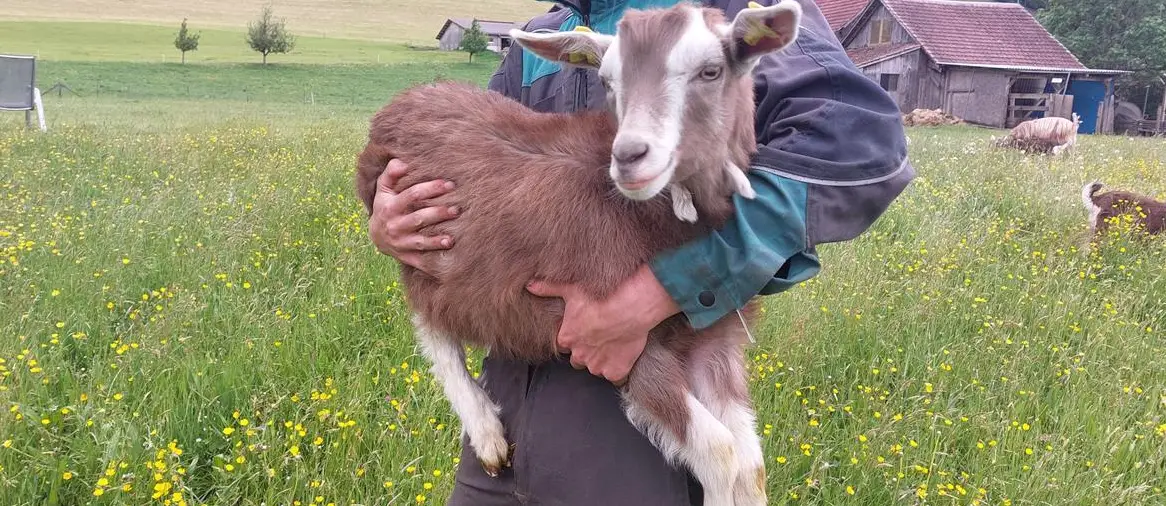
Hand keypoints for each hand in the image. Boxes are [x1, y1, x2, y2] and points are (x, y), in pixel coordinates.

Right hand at [368, 159, 460, 274]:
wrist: (376, 236)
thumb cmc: (385, 205)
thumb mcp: (383, 189)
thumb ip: (391, 173)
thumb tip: (401, 162)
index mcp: (390, 207)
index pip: (412, 195)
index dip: (431, 188)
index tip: (449, 184)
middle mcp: (394, 226)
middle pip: (419, 218)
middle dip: (438, 213)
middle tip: (457, 209)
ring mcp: (400, 243)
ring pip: (420, 242)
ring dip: (436, 241)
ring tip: (452, 238)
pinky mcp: (406, 257)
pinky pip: (419, 260)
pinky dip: (432, 261)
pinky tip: (445, 255)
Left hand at [525, 264, 680, 384]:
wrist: (633, 305)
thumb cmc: (602, 295)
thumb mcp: (571, 288)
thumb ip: (548, 289)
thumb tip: (529, 285)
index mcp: (567, 338)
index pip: (563, 345)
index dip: (574, 338)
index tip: (584, 330)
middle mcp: (579, 355)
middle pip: (578, 359)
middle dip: (586, 350)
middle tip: (599, 336)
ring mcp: (598, 366)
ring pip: (595, 368)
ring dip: (602, 360)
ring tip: (613, 344)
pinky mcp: (616, 372)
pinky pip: (614, 378)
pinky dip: (618, 370)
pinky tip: (623, 358)